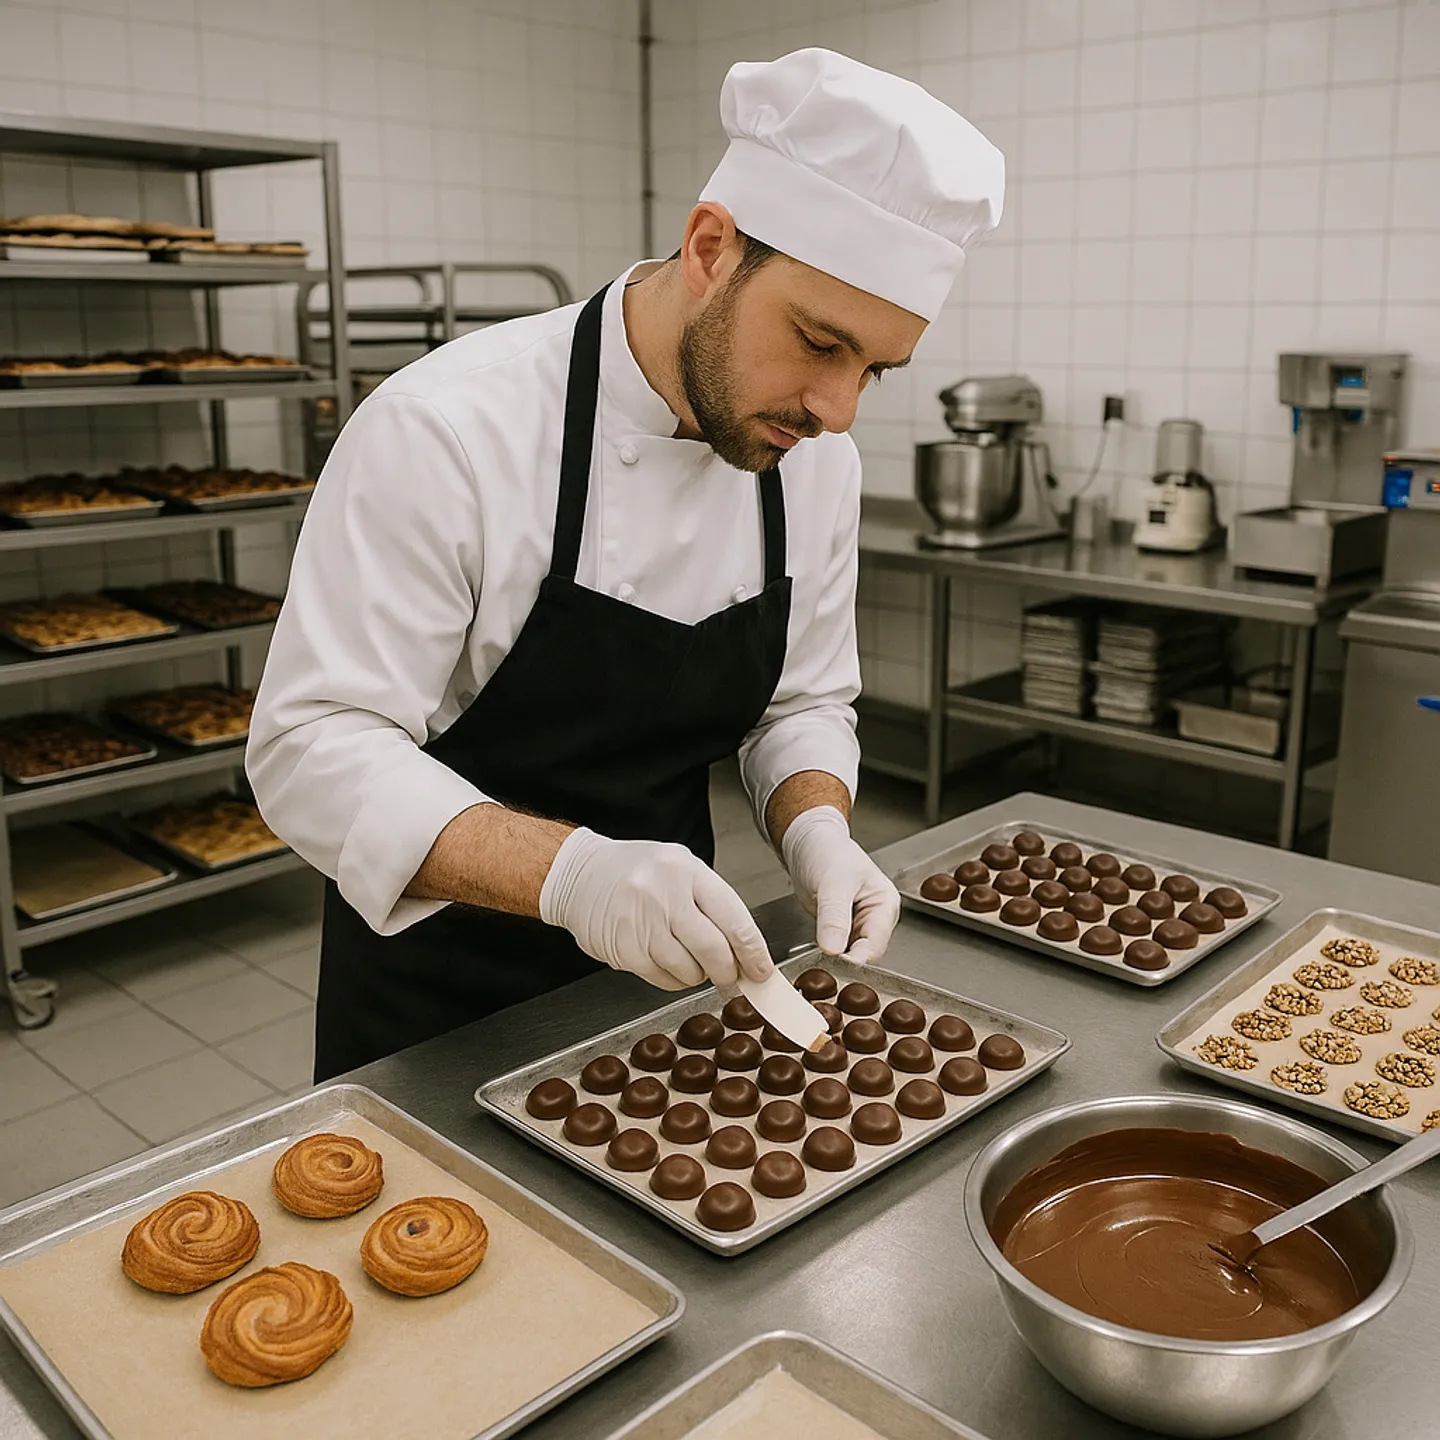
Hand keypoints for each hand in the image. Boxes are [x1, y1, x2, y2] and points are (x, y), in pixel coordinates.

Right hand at [539, 828, 773, 989]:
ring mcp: (641, 922)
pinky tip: (666, 961)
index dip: (753, 951)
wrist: (580, 874)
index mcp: (687, 870)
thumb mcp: (680, 870)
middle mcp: (664, 894)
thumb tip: (745, 951)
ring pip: (688, 970)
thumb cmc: (637, 872)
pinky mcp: (624, 948)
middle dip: (728, 971)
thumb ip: (712, 905)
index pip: (733, 918)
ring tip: (691, 961)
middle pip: (713, 950)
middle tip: (731, 976)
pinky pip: (662, 978)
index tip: (762, 970)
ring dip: (698, 975)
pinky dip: (672, 979)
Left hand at [781, 805, 899, 964]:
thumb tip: (834, 949)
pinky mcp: (840, 928)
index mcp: (884, 905)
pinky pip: (836, 949)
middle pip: (865, 954)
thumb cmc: (827, 852)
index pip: (876, 945)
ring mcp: (858, 924)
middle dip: (844, 962)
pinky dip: (825, 953)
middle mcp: (875, 918)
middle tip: (821, 965)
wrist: (807, 843)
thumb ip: (834, 917)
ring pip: (850, 955)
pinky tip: (814, 952)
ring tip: (816, 959)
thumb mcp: (833, 883)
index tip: (833, 964)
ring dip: (834, 960)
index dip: (856, 959)